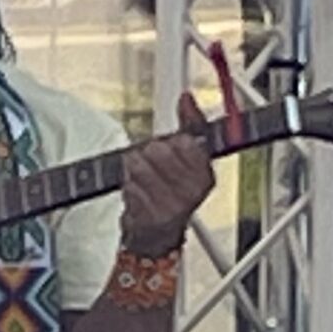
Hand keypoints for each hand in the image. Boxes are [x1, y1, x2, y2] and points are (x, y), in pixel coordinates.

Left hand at [119, 91, 214, 255]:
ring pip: (139, 162)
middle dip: (149, 152)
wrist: (157, 233)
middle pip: (158, 148)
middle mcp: (191, 190)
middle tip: (152, 165)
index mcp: (205, 175)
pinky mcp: (147, 213)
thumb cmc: (172, 192)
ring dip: (135, 167)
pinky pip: (128, 182)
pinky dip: (127, 184)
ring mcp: (169, 203)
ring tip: (142, 178)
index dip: (172, 141)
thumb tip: (187, 98)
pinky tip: (136, 192)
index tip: (171, 147)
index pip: (186, 140)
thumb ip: (191, 126)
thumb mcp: (189, 159)